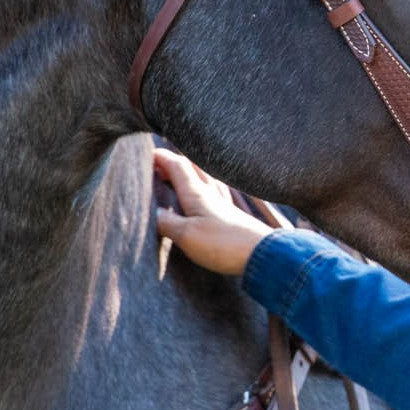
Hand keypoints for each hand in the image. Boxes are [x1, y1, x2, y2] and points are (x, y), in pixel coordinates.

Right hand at [153, 148, 270, 276]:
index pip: (178, 166)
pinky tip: (209, 194)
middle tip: (159, 164)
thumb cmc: (223, 244)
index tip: (146, 154)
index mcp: (197, 194)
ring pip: (206, 179)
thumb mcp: (187, 235)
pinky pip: (217, 192)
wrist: (263, 255)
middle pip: (193, 168)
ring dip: (191, 172)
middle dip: (175, 162)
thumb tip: (152, 213)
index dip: (162, 158)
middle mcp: (212, 194)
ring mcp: (225, 204)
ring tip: (180, 174)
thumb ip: (167, 223)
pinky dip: (206, 187)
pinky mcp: (233, 216)